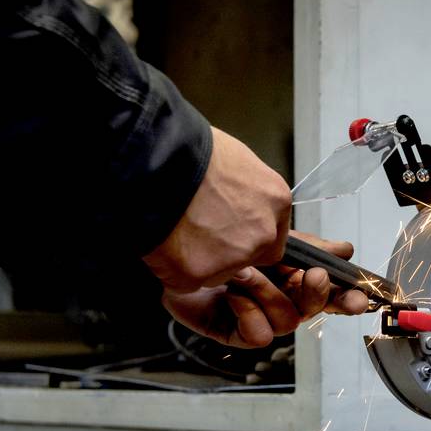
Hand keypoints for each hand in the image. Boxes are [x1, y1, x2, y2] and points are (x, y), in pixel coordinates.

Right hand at [143, 126, 292, 292]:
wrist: (155, 158)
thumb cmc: (190, 150)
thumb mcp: (235, 159)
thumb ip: (247, 190)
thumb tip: (238, 198)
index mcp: (275, 200)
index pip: (272, 234)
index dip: (246, 234)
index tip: (228, 229)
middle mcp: (263, 232)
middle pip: (250, 258)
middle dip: (227, 252)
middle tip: (198, 232)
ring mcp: (235, 257)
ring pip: (219, 272)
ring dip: (199, 261)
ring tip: (174, 231)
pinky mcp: (200, 274)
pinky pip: (185, 280)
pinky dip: (171, 269)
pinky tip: (161, 242)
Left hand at [162, 232, 369, 347]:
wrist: (173, 239)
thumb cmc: (218, 238)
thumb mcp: (271, 236)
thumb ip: (309, 246)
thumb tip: (345, 250)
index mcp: (291, 277)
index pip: (328, 292)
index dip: (346, 297)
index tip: (359, 297)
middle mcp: (278, 300)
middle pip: (313, 310)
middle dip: (316, 294)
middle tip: (312, 275)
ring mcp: (257, 317)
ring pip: (287, 320)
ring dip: (269, 293)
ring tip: (246, 271)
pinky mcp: (234, 332)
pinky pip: (259, 334)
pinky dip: (248, 310)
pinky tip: (233, 292)